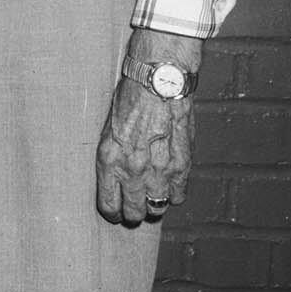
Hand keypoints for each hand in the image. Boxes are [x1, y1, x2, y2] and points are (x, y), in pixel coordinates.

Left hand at [95, 74, 191, 225]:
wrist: (158, 78)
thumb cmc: (131, 96)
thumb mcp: (108, 127)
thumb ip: (114, 156)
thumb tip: (117, 178)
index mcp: (110, 159)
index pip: (109, 205)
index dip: (113, 212)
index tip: (116, 210)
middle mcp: (133, 169)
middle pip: (134, 213)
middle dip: (132, 213)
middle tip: (134, 206)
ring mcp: (159, 170)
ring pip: (157, 208)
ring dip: (154, 204)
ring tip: (153, 195)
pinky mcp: (182, 164)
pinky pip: (179, 195)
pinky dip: (175, 192)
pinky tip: (170, 183)